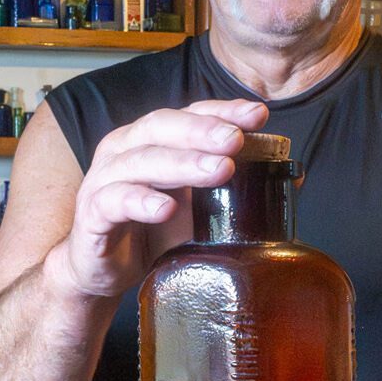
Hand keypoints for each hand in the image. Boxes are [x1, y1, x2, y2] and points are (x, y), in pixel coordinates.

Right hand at [47, 98, 269, 300]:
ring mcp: (104, 180)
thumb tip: (289, 176)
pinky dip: (141, 202)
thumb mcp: (196, 207)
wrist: (99, 271)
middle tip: (237, 140)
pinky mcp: (92, 215)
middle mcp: (124, 150)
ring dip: (182, 163)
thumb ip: (230, 188)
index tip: (258, 114)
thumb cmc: (148, 230)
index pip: (189, 114)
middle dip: (203, 131)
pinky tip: (166, 208)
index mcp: (150, 139)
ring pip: (142, 161)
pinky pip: (114, 201)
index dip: (222, 110)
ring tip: (220, 170)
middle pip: (162, 127)